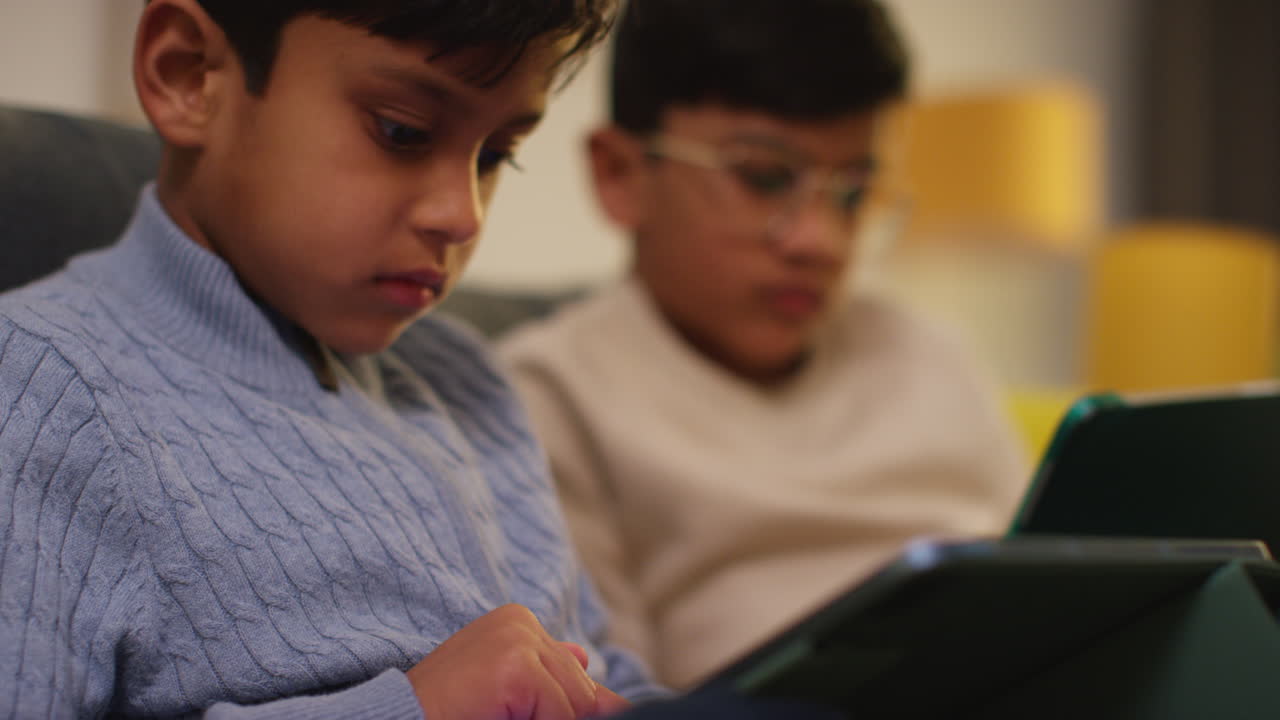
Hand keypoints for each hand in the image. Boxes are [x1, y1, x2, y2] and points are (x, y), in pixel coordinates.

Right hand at [406, 604, 631, 719]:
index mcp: (517, 622)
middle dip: (553, 714)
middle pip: (581, 687)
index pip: (573, 673)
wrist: (404, 718)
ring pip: (577, 702)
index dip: (561, 708)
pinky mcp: (517, 666)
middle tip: (502, 712)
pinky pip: (561, 712)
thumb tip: (586, 659)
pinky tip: (498, 719)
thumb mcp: (506, 687)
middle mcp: (520, 621)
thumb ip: (548, 673)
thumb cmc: (449, 709)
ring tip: (497, 714)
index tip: (522, 709)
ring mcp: (518, 640)